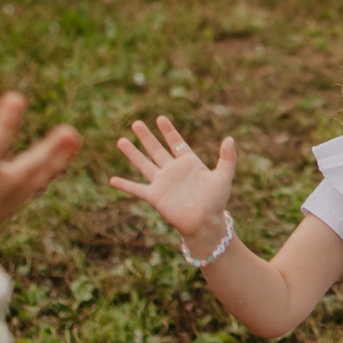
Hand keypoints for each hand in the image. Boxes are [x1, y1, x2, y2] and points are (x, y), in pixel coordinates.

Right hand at [106, 116, 236, 255]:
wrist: (205, 223)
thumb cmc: (216, 202)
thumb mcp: (224, 176)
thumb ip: (228, 158)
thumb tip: (230, 139)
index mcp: (188, 163)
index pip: (176, 142)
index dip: (168, 131)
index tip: (160, 118)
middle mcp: (172, 170)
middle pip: (156, 149)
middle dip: (146, 136)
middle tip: (136, 123)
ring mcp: (162, 183)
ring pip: (144, 164)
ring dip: (132, 153)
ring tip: (121, 140)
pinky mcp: (155, 196)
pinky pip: (137, 189)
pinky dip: (125, 185)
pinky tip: (112, 180)